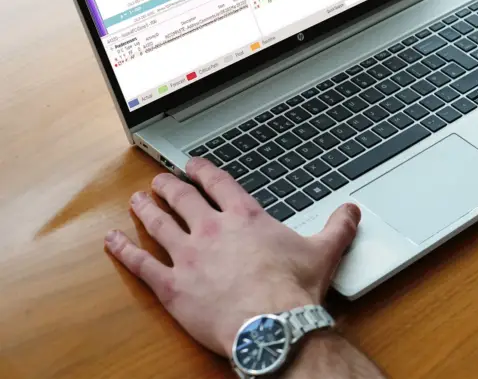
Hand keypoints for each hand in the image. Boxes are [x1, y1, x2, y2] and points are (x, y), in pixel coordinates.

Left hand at [104, 157, 360, 357]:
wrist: (271, 324)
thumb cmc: (294, 289)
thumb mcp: (325, 252)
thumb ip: (338, 227)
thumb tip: (352, 211)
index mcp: (246, 218)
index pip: (220, 184)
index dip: (204, 171)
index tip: (194, 165)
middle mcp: (213, 230)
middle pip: (183, 199)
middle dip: (169, 187)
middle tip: (159, 180)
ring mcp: (189, 256)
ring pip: (159, 225)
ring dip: (146, 211)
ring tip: (137, 201)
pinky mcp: (172, 286)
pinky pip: (142, 265)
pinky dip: (124, 252)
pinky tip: (113, 242)